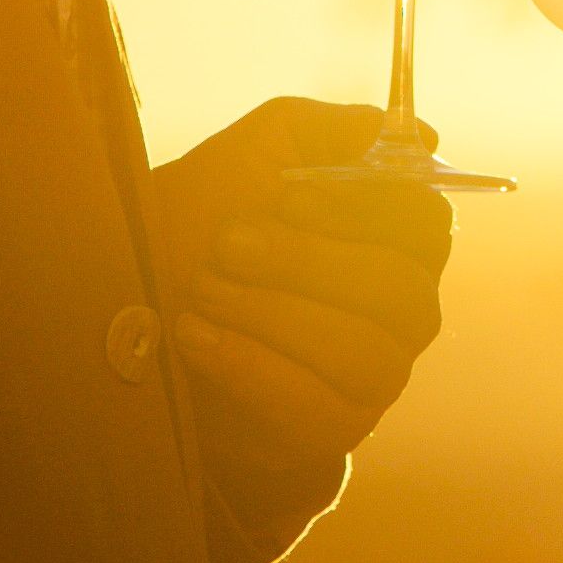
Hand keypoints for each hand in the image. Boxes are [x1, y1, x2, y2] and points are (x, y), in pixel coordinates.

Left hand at [144, 98, 451, 525]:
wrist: (135, 311)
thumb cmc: (203, 221)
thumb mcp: (258, 152)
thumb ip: (334, 130)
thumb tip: (418, 135)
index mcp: (395, 239)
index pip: (427, 224)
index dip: (365, 209)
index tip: (288, 198)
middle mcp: (402, 312)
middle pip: (400, 291)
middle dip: (305, 263)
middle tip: (227, 243)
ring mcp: (375, 378)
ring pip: (364, 353)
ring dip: (272, 314)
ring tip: (203, 290)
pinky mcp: (331, 431)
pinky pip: (317, 409)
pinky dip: (250, 367)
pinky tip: (198, 337)